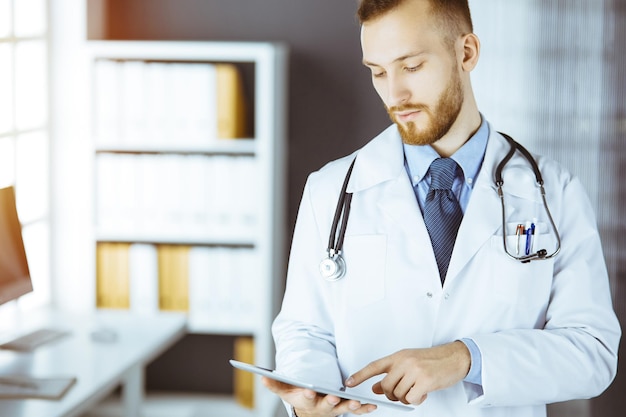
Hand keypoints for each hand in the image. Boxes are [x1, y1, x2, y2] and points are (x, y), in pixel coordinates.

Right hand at [261, 377, 376, 416]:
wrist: (311, 411)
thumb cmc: (298, 396)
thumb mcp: (285, 390)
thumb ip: (275, 384)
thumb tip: (261, 377)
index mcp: (306, 401)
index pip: (305, 398)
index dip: (307, 395)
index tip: (309, 391)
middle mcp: (321, 407)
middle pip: (326, 406)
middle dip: (330, 402)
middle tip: (334, 398)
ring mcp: (334, 409)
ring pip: (342, 409)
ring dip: (350, 407)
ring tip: (356, 403)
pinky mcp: (345, 408)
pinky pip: (356, 410)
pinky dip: (364, 409)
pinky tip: (372, 406)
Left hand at [344, 341, 470, 404]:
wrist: (455, 357)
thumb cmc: (432, 360)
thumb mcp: (409, 363)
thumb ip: (392, 374)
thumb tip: (375, 387)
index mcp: (399, 356)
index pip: (374, 366)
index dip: (360, 375)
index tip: (348, 382)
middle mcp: (404, 362)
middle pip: (386, 387)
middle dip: (392, 395)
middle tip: (403, 393)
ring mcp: (414, 370)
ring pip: (398, 395)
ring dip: (406, 398)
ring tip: (417, 390)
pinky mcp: (425, 381)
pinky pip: (411, 399)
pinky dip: (416, 400)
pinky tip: (423, 393)